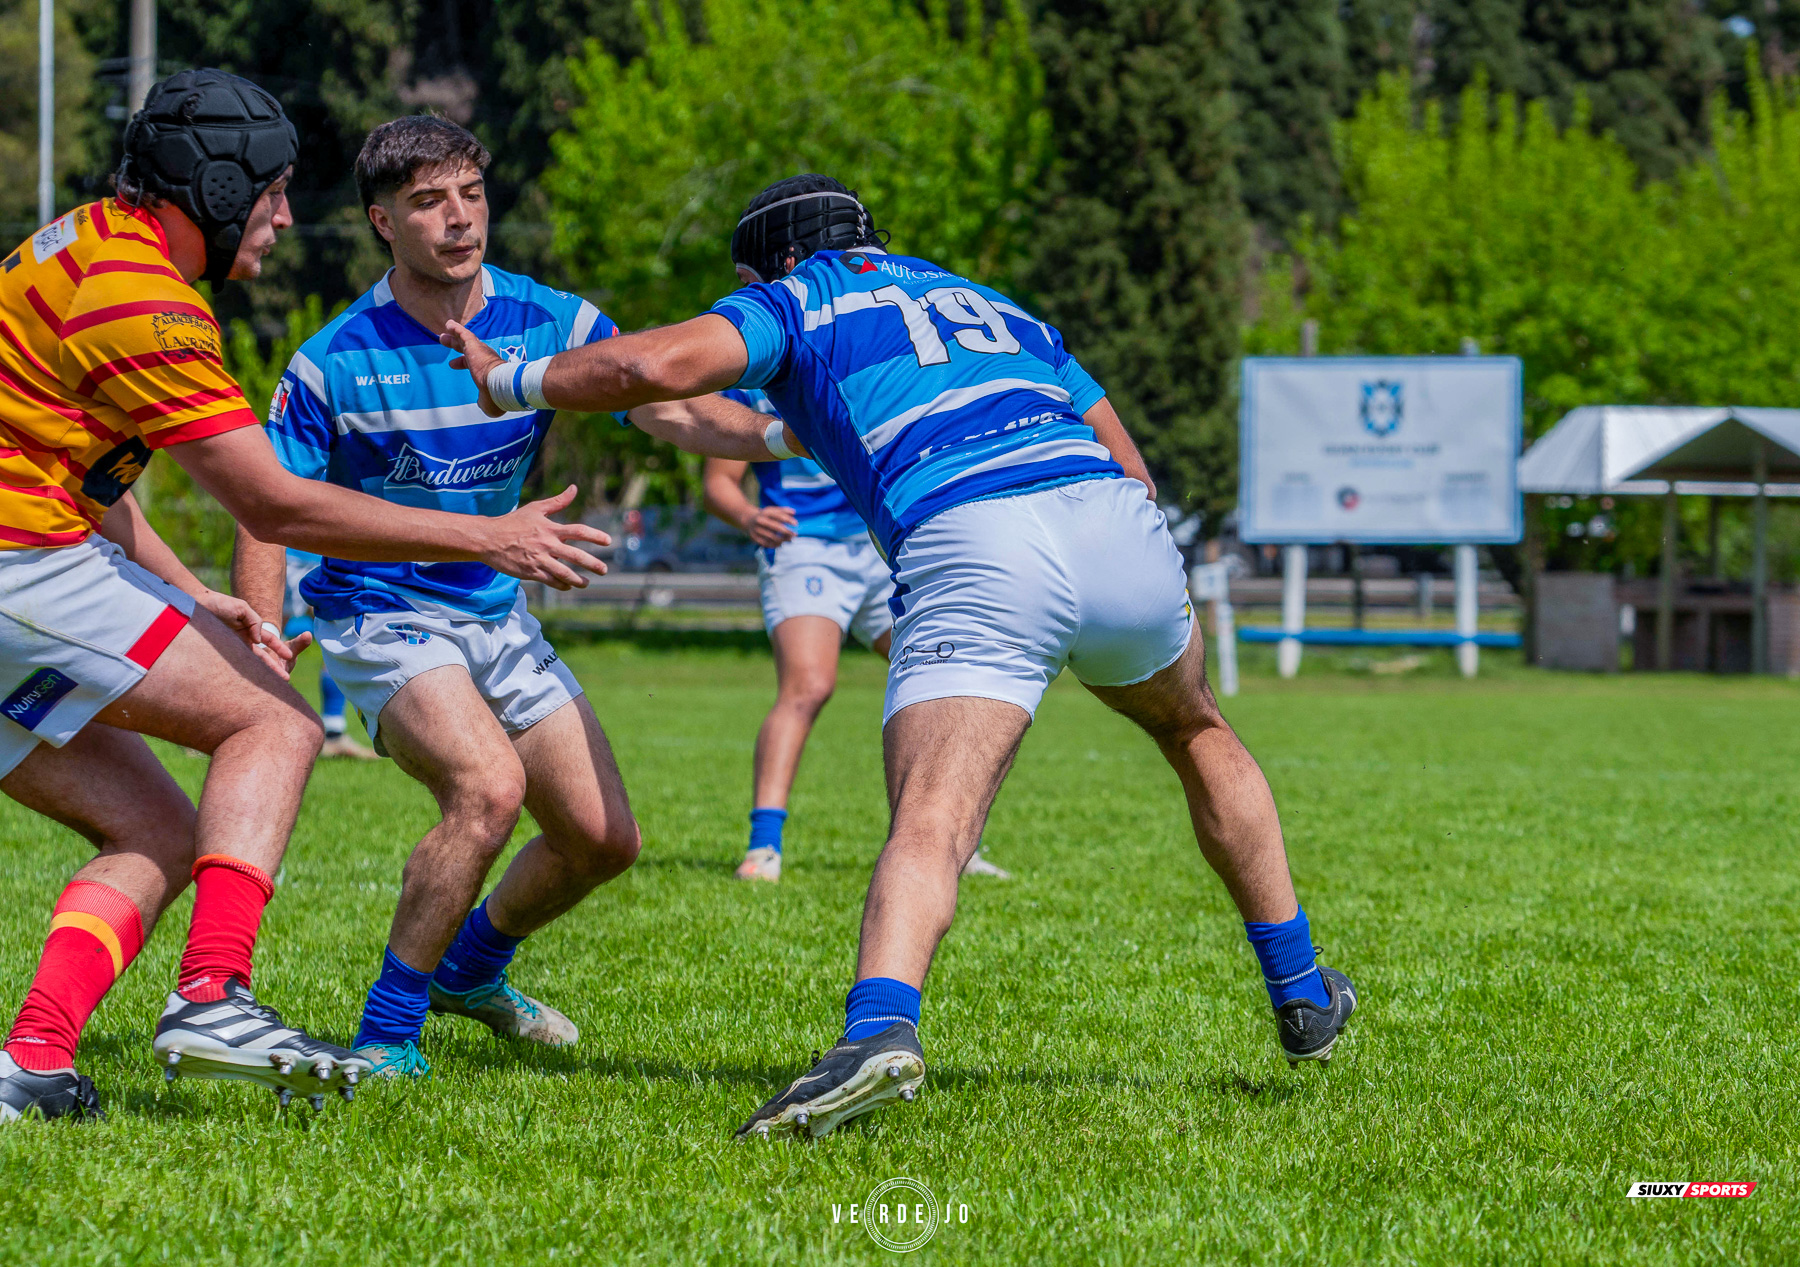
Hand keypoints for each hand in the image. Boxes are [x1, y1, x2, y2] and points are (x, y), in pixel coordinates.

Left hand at [194, 590, 308, 677]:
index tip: (289, 657)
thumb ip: (254, 621)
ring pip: (250, 664)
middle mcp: (243, 640)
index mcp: (251, 629)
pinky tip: (246, 684)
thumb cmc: (219, 603)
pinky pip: (233, 666)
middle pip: (262, 656)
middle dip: (274, 668)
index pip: (269, 640)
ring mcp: (232, 648)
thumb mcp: (241, 608)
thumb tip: (258, 641)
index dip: (280, 648)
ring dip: (260, 674)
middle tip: (285, 679)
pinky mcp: (220, 654)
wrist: (195, 605)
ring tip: (269, 686)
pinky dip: (241, 674)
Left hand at [441, 320, 505, 417]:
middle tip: (445, 341)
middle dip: (456, 345)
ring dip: (454, 336)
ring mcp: (480, 351)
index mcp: (486, 371)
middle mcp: (484, 358)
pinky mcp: (474, 345)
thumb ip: (483, 401)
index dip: (461, 363)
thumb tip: (482, 404)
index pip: (471, 364)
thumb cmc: (497, 396)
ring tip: (444, 332)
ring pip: (464, 340)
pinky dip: (456, 329)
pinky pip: (463, 334)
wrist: (503, 386)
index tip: (452, 364)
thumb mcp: (488, 403)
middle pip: (467, 349)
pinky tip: (448, 324)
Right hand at [482, 486, 611, 588]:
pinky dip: (561, 585)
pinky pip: (550, 581)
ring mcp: (539, 560)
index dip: (595, 536)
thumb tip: (574, 488)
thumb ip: (557, 501)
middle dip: (593, 564)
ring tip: (587, 582)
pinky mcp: (530, 572)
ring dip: (578, 580)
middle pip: (575, 556)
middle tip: (604, 570)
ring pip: (564, 573)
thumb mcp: (535, 509)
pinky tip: (568, 586)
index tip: (608, 541)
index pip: (578, 531)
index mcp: (550, 529)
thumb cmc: (513, 522)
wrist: (488, 539)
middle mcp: (547, 545)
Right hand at [740, 505, 797, 548]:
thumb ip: (783, 510)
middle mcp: (760, 521)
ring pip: (772, 537)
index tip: (796, 523)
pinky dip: (775, 545)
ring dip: (783, 539)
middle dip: (787, 532)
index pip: (778, 516)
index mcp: (765, 513)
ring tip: (790, 540)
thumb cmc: (765, 515)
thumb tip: (794, 512)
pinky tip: (781, 543)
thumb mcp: (772, 510)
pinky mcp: (754, 538)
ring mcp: (756, 530)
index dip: (787, 519)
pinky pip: (766, 543)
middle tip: (795, 534)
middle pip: (775, 527)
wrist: (748, 520)